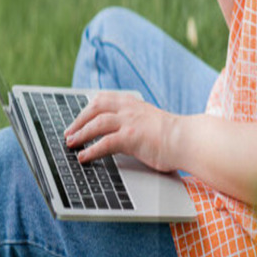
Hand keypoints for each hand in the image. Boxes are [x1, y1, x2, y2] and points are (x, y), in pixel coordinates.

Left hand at [64, 92, 178, 172]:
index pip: (104, 99)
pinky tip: (83, 158)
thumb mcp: (150, 122)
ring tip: (71, 144)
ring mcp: (130, 122)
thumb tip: (123, 135)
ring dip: (80, 134)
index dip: (88, 108)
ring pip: (96, 123)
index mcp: (134, 104)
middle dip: (79, 119)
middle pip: (95, 107)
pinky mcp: (131, 137)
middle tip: (69, 132)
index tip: (78, 117)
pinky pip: (104, 143)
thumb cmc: (174, 136)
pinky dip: (90, 151)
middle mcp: (130, 109)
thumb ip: (136, 123)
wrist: (188, 139)